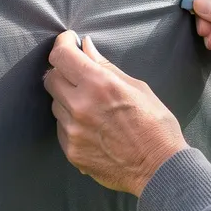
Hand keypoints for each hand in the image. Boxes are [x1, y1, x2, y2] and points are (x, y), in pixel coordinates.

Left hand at [44, 31, 187, 196]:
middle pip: (51, 78)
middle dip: (62, 71)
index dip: (63, 43)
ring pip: (55, 104)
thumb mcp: (137, 87)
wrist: (160, 168)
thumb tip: (86, 47)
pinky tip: (92, 126)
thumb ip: (106, 66)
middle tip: (79, 74)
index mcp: (99, 84)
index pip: (61, 55)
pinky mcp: (71, 151)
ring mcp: (73, 131)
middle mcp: (80, 106)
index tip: (69, 41)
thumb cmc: (156, 125)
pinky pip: (61, 128)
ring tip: (92, 106)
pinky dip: (71, 122)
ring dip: (67, 99)